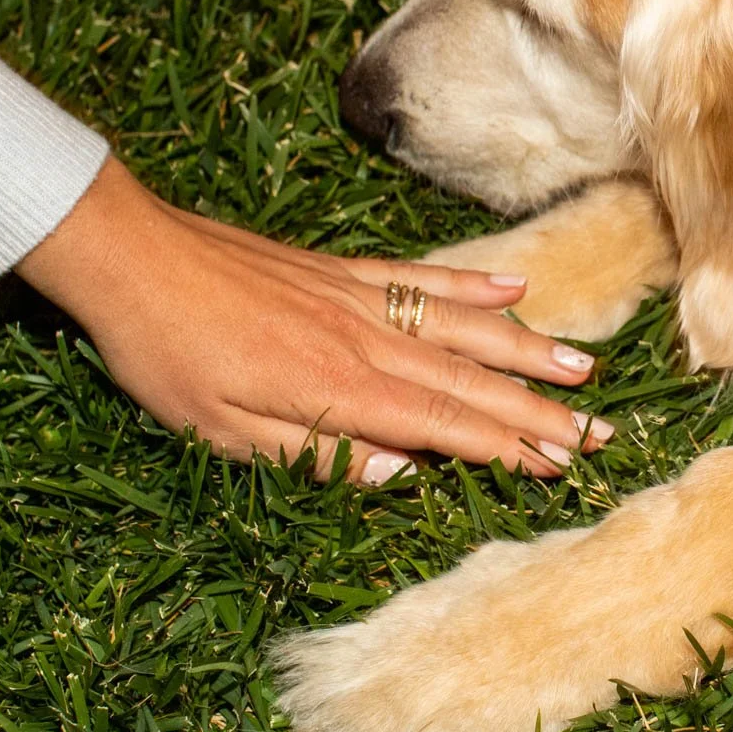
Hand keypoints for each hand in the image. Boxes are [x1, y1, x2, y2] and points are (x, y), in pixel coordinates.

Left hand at [17, 158, 613, 483]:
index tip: (562, 464)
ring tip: (583, 367)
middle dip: (540, 411)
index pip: (444, 426)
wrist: (132, 259)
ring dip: (527, 352)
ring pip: (463, 329)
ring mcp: (360, 300)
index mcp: (339, 390)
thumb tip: (406, 472)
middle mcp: (366, 341)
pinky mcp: (343, 273)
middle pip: (470, 382)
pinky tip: (514, 292)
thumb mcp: (220, 432)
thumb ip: (317, 454)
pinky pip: (423, 280)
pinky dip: (472, 288)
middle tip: (600, 431)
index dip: (507, 448)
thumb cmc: (165, 357)